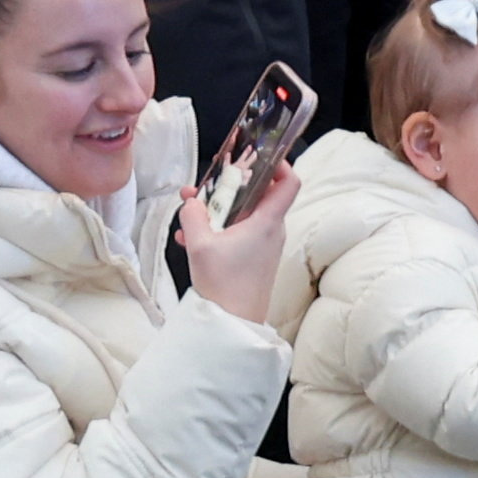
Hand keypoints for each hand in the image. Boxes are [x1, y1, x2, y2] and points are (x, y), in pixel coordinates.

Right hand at [177, 158, 299, 320]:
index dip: (278, 163)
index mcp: (267, 222)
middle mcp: (271, 230)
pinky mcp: (253, 258)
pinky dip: (217, 230)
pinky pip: (237, 233)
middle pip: (259, 195)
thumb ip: (194, 216)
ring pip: (243, 215)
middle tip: (208, 182)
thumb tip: (191, 202)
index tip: (258, 153)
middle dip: (231, 185)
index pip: (288, 182)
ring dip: (218, 209)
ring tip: (190, 209)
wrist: (232, 324)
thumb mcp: (200, 245)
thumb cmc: (224, 286)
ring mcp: (264, 245)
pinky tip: (189, 236)